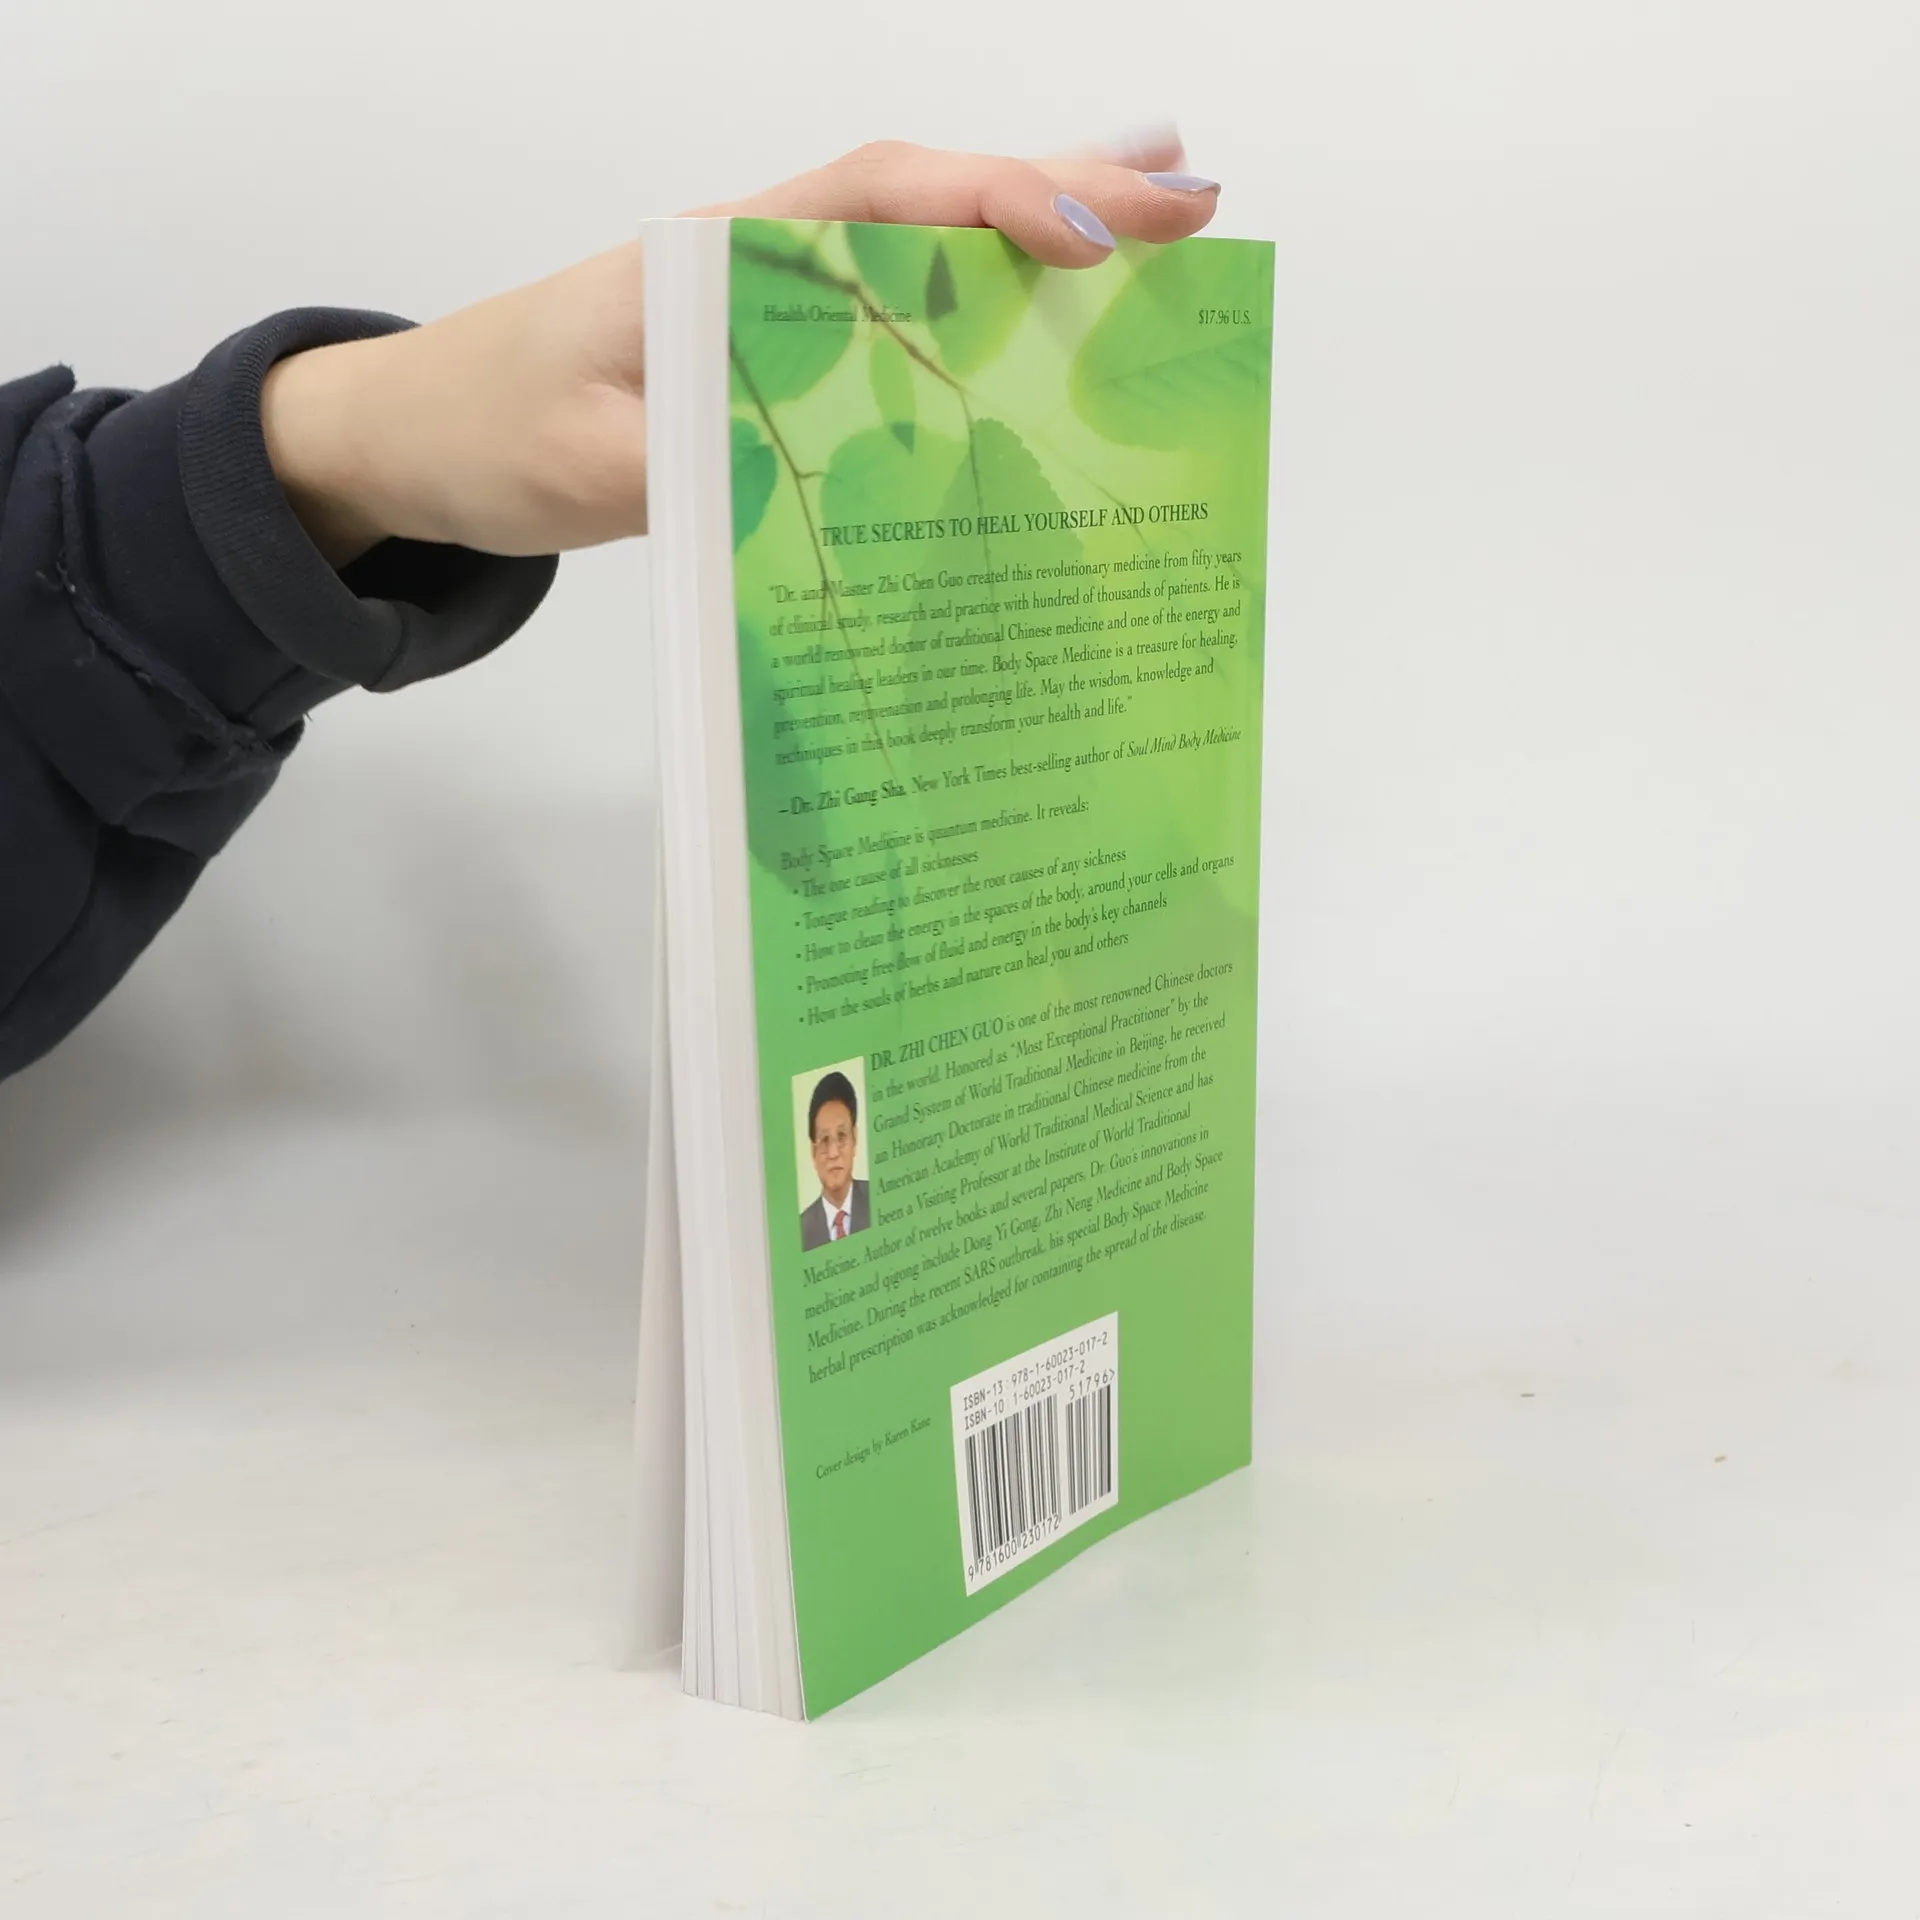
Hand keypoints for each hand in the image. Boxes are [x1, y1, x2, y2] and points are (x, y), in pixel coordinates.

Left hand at [262, 132, 1221, 566]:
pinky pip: (889, 318)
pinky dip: (973, 308)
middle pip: (928, 200)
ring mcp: (767, 302)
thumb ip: (707, 463)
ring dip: (1035, 235)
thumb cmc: (487, 430)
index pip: (879, 201)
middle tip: (1191, 196)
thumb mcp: (590, 462)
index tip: (1090, 237)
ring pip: (920, 249)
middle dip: (1061, 192)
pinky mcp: (767, 356)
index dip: (990, 209)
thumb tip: (839, 474)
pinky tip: (1033, 323)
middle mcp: (757, 256)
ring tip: (1155, 225)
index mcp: (717, 253)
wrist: (415, 439)